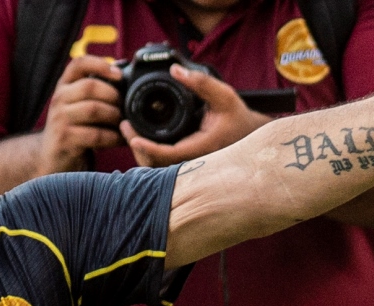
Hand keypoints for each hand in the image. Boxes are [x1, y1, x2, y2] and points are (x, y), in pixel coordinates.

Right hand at [37, 56, 124, 175]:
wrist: (51, 158)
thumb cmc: (74, 129)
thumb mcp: (79, 106)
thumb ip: (95, 91)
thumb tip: (124, 75)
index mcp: (64, 86)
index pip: (78, 64)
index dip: (100, 63)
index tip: (119, 74)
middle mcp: (59, 99)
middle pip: (90, 86)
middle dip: (113, 96)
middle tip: (125, 108)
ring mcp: (59, 119)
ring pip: (93, 109)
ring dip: (114, 116)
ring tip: (124, 124)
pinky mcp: (65, 139)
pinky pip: (95, 134)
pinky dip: (113, 137)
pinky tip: (119, 140)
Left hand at [120, 64, 271, 166]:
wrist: (248, 134)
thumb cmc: (237, 117)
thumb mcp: (224, 96)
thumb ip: (201, 82)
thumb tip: (175, 69)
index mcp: (201, 149)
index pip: (168, 155)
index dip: (148, 148)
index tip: (133, 137)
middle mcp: (192, 161)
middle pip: (156, 166)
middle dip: (138, 149)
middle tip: (125, 127)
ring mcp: (187, 164)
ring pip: (157, 168)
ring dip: (140, 152)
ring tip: (129, 130)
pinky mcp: (183, 162)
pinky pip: (161, 164)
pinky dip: (149, 153)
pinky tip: (140, 137)